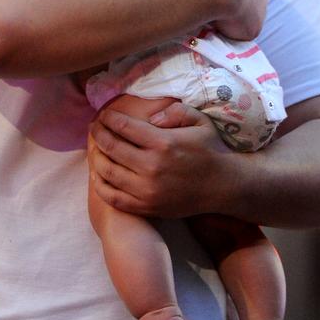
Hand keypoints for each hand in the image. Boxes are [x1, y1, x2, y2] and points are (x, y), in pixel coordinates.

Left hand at [88, 101, 239, 217]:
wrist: (224, 187)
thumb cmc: (210, 150)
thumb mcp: (199, 121)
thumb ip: (174, 111)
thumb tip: (149, 116)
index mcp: (163, 143)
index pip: (124, 127)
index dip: (109, 119)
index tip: (104, 115)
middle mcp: (151, 167)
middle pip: (111, 148)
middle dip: (98, 135)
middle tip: (94, 128)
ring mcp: (147, 191)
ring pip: (107, 172)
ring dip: (95, 157)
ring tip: (94, 148)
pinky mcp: (147, 208)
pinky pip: (114, 197)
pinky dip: (101, 185)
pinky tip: (99, 174)